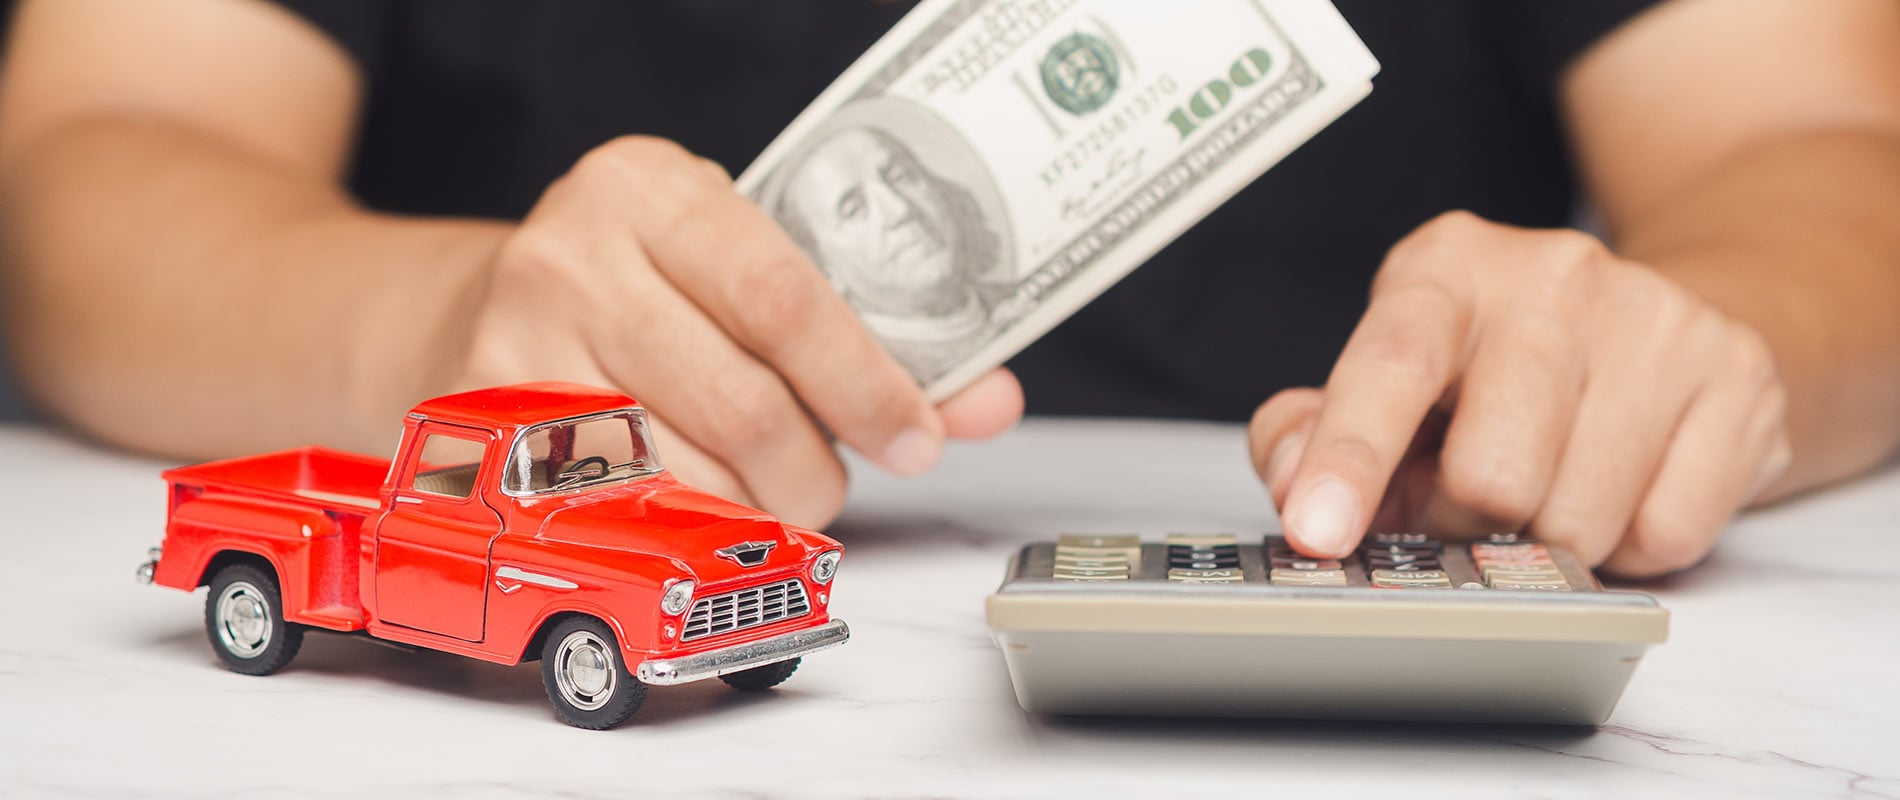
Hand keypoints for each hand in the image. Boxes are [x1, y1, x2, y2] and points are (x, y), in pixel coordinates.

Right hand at [454, 136, 1023, 526]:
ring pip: (685, 475)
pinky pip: (624, 513)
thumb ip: (870, 329)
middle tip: (835, 478)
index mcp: (651, 189)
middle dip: (815, 466)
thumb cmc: (650, 287)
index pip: (782, 299)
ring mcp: (516, 343)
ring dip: (752, 505)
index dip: (864, 383)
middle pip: (741, 403)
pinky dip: (685, 524)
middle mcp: (572, 254)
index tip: (916, 437)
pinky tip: (698, 496)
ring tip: (762, 482)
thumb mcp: (749, 265)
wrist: (491, 306)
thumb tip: (984, 403)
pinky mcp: (489, 433)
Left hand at [1249, 212, 1791, 576]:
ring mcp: (1656, 322)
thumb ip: (1311, 429)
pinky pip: (1665, 534)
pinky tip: (1620, 490)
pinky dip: (1630, 546)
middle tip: (1468, 501)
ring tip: (1546, 488)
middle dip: (1463, 522)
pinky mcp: (1737, 380)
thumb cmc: (1497, 371)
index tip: (1319, 531)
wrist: (1667, 325)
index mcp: (1446, 268)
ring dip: (1546, 542)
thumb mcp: (1391, 375)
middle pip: (1489, 476)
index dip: (1348, 459)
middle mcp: (1553, 276)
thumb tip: (1294, 480)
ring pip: (1576, 519)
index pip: (1388, 366)